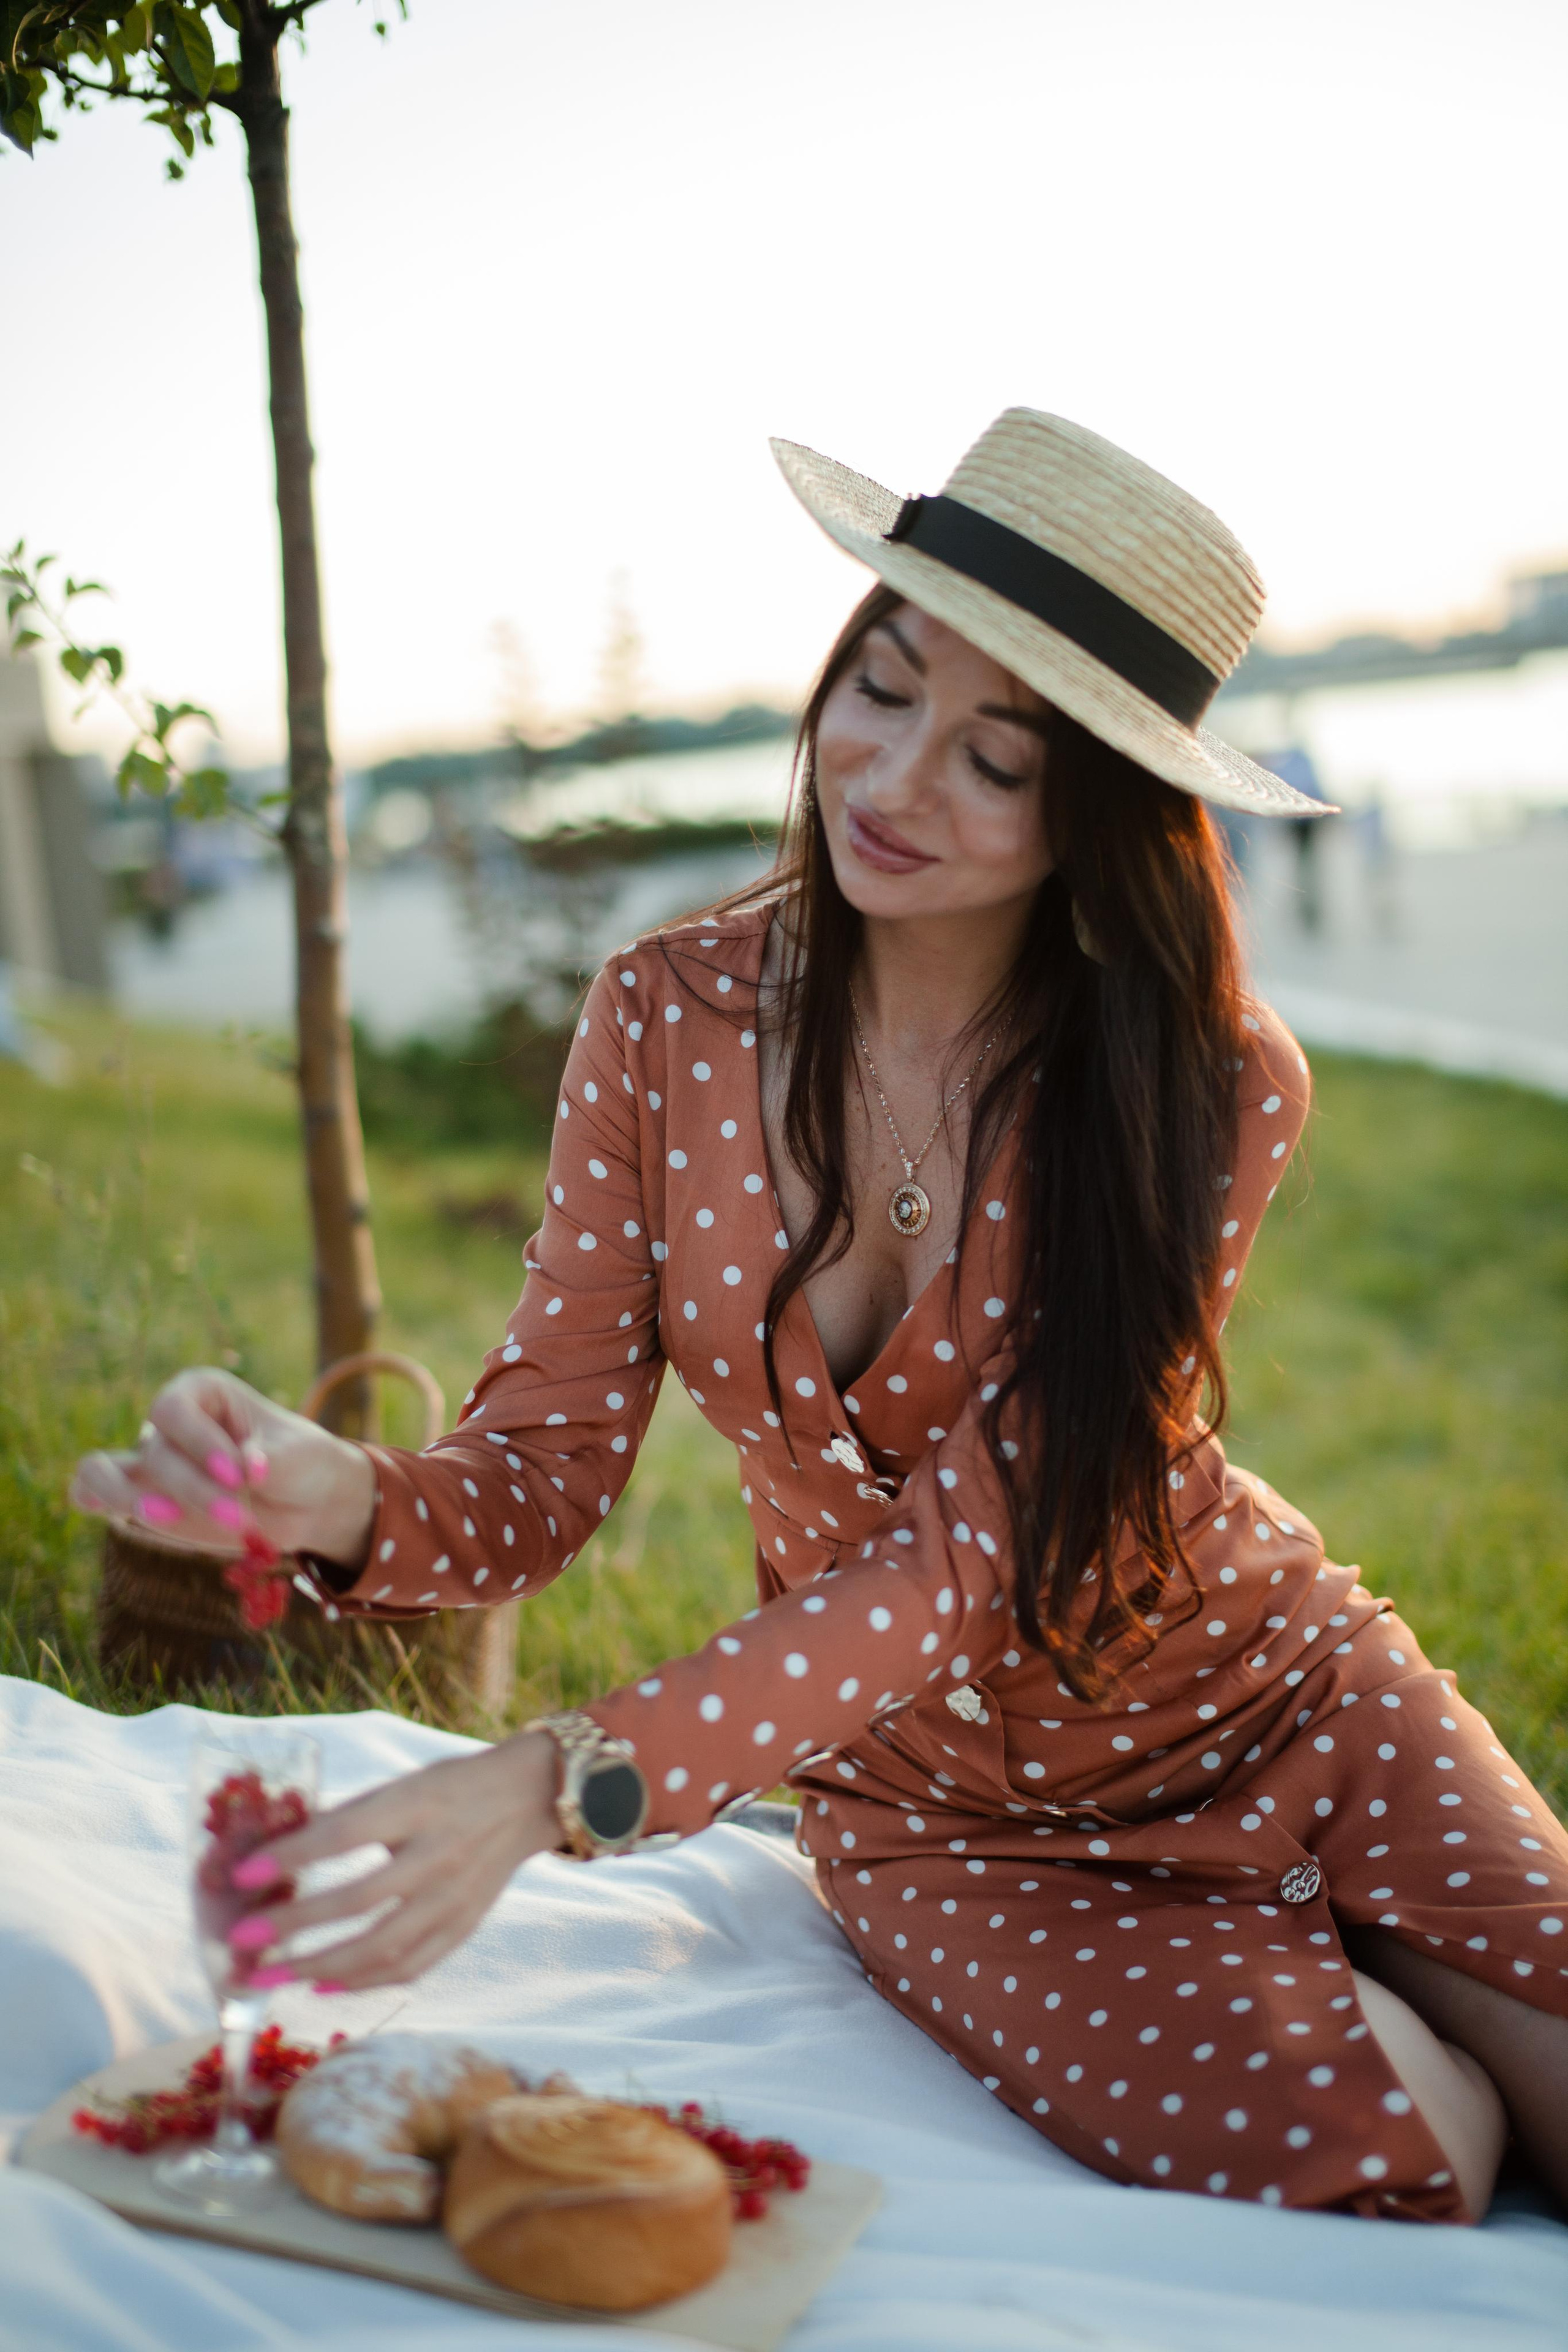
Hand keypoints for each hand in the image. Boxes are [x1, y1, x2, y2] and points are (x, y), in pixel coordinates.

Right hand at [70, 1366, 376, 1569]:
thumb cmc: (301, 1462)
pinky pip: (93, 1490)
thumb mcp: (297, 1455)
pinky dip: (92, 1497)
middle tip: (241, 1519)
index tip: (237, 1475)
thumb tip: (246, 1470)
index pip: (172, 1408)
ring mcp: (151, 1461)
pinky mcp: (143, 1498)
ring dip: (128, 1498)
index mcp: (202, 1391)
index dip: (197, 1443)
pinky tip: (102, 1510)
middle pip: (154, 1451)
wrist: (307, 1501)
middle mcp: (170, 1422)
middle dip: (193, 1490)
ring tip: (164, 1519)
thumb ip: (269, 1459)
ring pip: (106, 1469)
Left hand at [226, 1734, 560, 1991]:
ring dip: (320, 1967)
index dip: (293, 1856)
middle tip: (242, 1941)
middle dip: (294, 1926)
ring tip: (270, 1975)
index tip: (243, 1876)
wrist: (526, 1800)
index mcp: (418, 1807)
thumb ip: (348, 1817)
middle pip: (359, 1902)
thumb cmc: (450, 1788)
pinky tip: (326, 1984)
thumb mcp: (401, 1786)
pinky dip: (364, 1982)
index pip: (346, 1834)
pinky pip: (411, 1967)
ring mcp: (455, 1898)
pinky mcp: (464, 1926)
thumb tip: (279, 1850)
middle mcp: (438, 1855)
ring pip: (383, 1948)